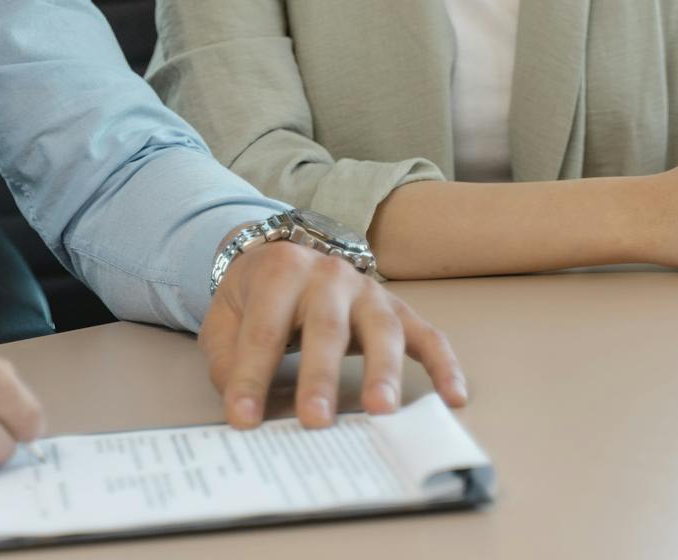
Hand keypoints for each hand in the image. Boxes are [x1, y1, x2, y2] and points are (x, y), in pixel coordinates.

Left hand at [200, 234, 466, 431]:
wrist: (286, 256)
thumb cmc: (257, 296)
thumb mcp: (225, 317)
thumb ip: (228, 358)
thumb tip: (244, 406)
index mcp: (280, 271)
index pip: (264, 329)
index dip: (252, 375)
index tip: (244, 417)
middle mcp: (329, 275)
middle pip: (325, 328)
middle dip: (320, 377)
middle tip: (315, 420)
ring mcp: (369, 291)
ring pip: (381, 329)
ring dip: (383, 371)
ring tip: (381, 411)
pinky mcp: (398, 309)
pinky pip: (428, 336)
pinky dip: (444, 365)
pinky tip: (452, 397)